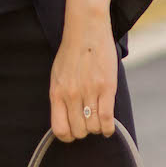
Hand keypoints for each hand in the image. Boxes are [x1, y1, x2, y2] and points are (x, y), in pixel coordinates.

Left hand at [50, 12, 117, 139]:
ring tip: (99, 122)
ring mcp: (89, 92)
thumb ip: (60, 97)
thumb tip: (66, 118)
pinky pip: (107, 119)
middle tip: (89, 123)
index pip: (59, 129)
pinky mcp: (106, 88)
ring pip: (94, 127)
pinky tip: (109, 127)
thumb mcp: (57, 75)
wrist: (86, 30)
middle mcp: (71, 95)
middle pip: (79, 131)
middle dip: (84, 131)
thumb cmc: (71, 52)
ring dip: (97, 129)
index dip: (68, 136)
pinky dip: (109, 128)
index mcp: (56, 93)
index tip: (73, 132)